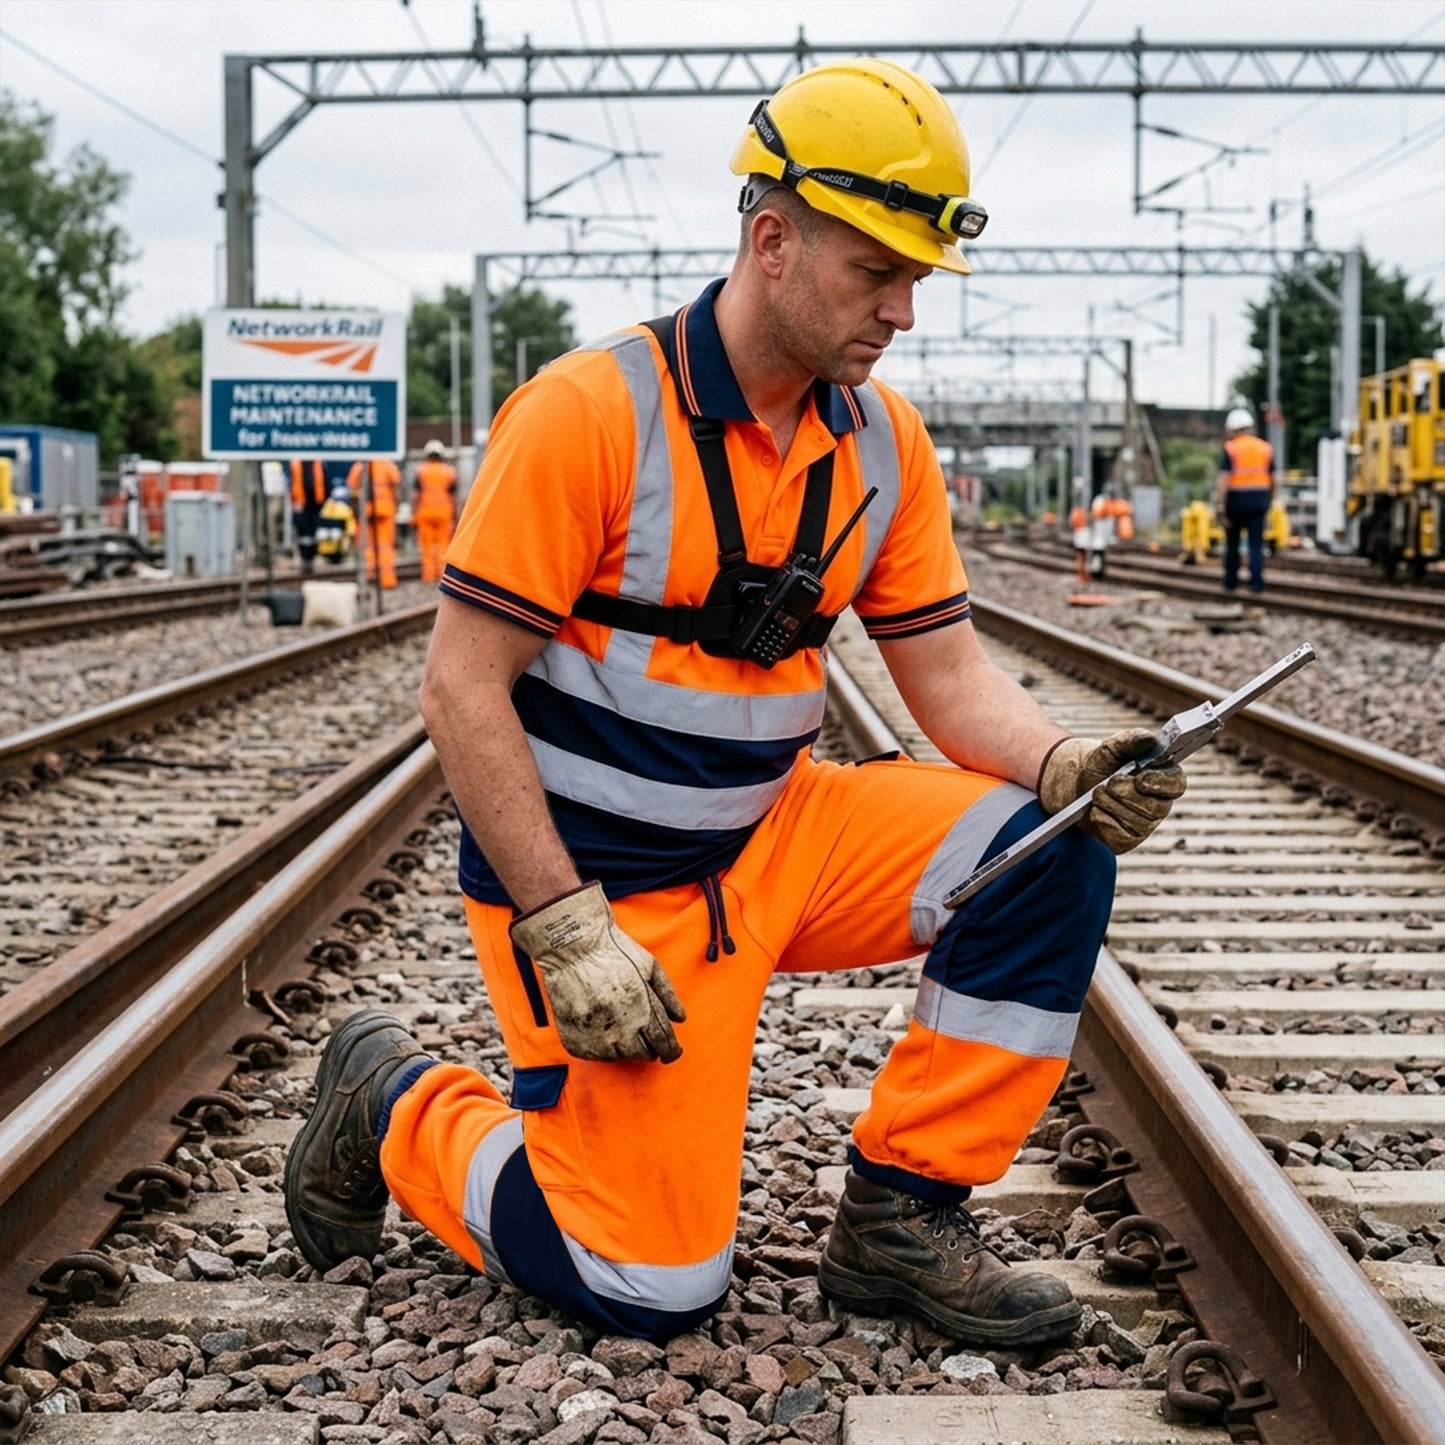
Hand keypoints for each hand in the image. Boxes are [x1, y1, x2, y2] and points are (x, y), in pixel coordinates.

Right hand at [510, 882, 685, 1062]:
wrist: (571, 946)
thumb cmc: (613, 951)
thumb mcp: (649, 965)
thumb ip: (667, 995)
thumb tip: (680, 1019)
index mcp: (640, 1007)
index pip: (663, 1042)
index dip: (671, 1050)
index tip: (672, 1052)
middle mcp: (618, 1026)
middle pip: (642, 1054)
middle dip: (649, 1047)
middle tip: (645, 1034)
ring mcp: (594, 1036)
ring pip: (619, 1057)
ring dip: (625, 1046)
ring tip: (620, 1023)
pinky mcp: (574, 1041)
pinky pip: (595, 1056)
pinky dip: (602, 1046)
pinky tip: (601, 1027)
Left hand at [1036, 729, 1186, 853]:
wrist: (1076, 785)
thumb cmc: (1100, 764)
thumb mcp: (1111, 748)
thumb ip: (1130, 740)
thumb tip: (1150, 739)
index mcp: (1163, 779)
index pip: (1176, 785)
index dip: (1161, 784)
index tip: (1140, 779)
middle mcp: (1159, 804)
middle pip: (1153, 807)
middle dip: (1124, 793)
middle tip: (1108, 783)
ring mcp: (1145, 825)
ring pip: (1134, 821)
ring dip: (1109, 804)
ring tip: (1098, 793)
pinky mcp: (1127, 840)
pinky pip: (1118, 835)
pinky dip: (1102, 819)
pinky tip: (1096, 810)